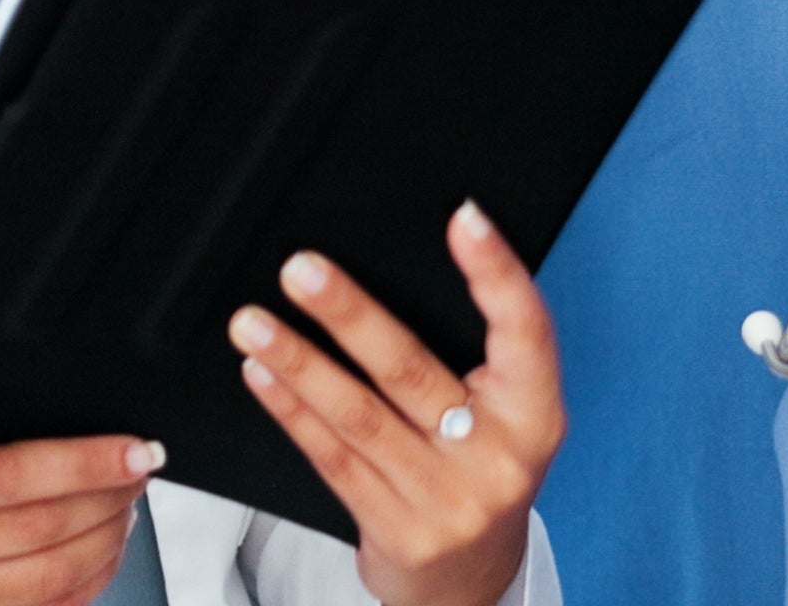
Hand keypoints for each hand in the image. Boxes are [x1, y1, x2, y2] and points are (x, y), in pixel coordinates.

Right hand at [0, 434, 164, 605]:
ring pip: (50, 580)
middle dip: (108, 499)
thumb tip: (74, 426)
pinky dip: (85, 586)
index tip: (136, 450)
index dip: (85, 464)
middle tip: (139, 473)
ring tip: (125, 510)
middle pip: (41, 530)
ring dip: (106, 543)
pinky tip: (101, 555)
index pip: (11, 474)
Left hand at [228, 203, 561, 605]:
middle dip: (349, 314)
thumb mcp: (505, 418)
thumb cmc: (480, 471)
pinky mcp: (398, 532)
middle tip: (302, 270)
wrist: (472, 581)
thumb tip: (394, 270)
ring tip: (252, 322)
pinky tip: (263, 375)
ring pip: (359, 417)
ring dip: (298, 362)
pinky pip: (333, 459)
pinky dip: (293, 412)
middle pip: (412, 371)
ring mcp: (446, 502)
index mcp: (535, 417)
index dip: (498, 273)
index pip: (525, 334)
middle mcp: (497, 460)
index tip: (464, 218)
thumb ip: (476, 360)